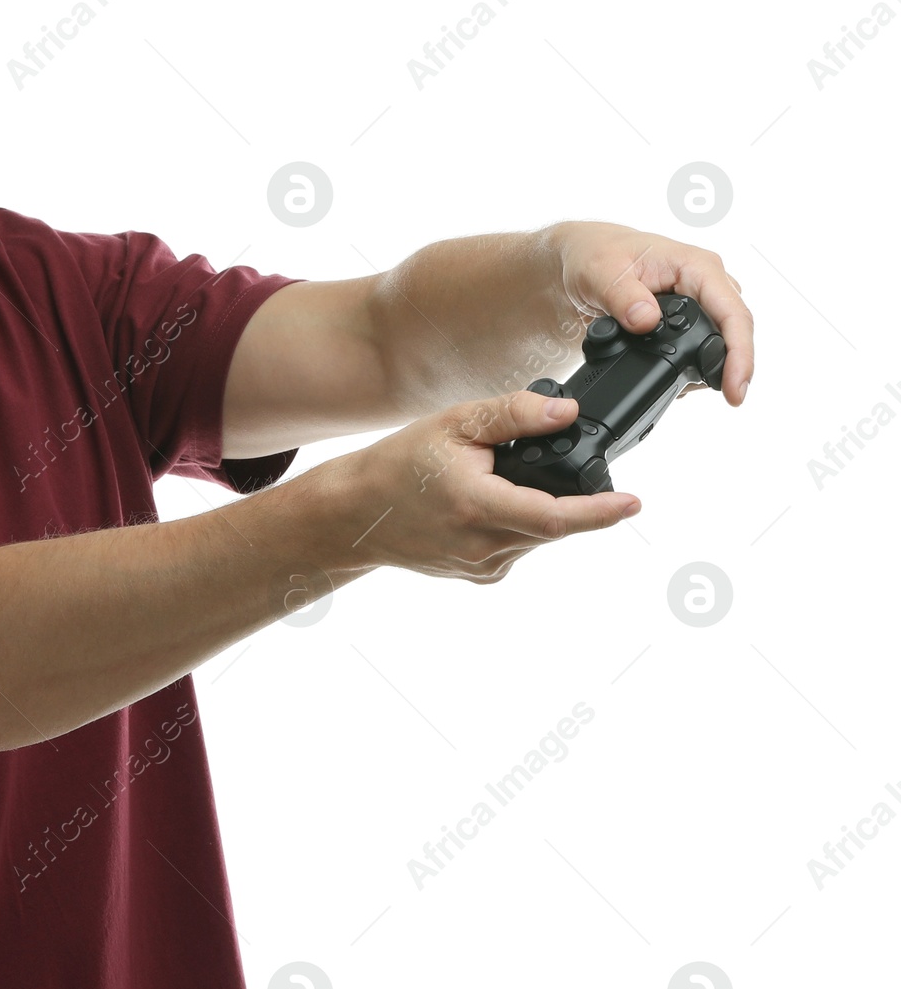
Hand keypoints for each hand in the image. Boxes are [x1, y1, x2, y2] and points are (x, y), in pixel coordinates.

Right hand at [315, 389, 637, 584]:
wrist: (356, 514)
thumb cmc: (399, 464)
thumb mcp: (453, 424)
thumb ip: (513, 416)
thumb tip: (567, 413)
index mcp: (476, 506)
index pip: (554, 517)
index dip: (599, 512)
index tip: (634, 502)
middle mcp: (483, 546)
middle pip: (552, 523)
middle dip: (561, 493)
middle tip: (525, 464)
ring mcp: (483, 567)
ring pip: (538, 535)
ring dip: (535, 506)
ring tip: (491, 481)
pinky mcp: (481, 575)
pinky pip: (520, 546)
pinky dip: (517, 522)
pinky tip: (482, 505)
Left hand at [549, 221, 753, 404]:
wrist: (581, 258)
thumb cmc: (596, 253)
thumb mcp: (601, 272)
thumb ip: (623, 297)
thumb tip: (646, 321)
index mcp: (697, 267)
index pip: (733, 313)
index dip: (739, 354)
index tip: (735, 389)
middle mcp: (707, 285)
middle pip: (735, 333)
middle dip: (730, 368)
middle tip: (725, 399)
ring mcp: (700, 304)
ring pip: (721, 343)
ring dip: (708, 369)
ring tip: (681, 384)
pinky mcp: (688, 321)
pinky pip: (701, 348)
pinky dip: (691, 366)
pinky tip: (674, 377)